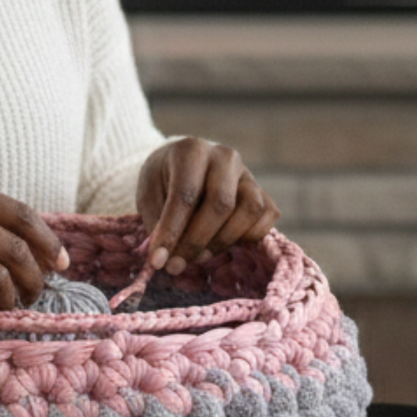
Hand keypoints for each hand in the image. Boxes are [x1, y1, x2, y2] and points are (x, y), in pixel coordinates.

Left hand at [136, 138, 278, 275]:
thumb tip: (164, 259)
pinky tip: (223, 244)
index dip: (172, 232)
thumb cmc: (163, 181)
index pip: (185, 195)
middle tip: (176, 265)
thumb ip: (157, 223)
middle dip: (196, 241)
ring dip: (223, 242)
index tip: (158, 261)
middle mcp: (224, 156)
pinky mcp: (262, 191)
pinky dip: (250, 236)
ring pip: (250, 210)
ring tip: (197, 258)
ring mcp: (247, 173)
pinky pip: (268, 216)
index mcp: (191, 150)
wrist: (181, 165)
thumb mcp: (148, 195)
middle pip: (221, 204)